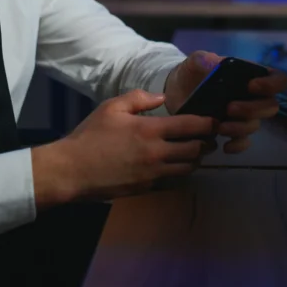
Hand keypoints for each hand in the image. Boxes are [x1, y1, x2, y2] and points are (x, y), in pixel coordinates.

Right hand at [32, 89, 216, 205]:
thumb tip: (162, 98)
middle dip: (206, 142)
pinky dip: (178, 171)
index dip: (208, 123)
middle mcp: (157, 154)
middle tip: (207, 136)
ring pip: (188, 168)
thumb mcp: (111, 107)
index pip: (191, 126)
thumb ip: (139, 98)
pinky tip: (173, 164)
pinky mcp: (146, 188)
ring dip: (195, 159)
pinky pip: (172, 180)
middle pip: (196, 150)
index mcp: (150, 130)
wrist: (72, 170)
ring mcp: (153, 174)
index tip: (214, 120)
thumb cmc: (90, 136)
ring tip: (194, 151)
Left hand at [165, 51, 286, 154]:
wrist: (175, 92)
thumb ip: (204, 59)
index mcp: (250, 76)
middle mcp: (252, 97)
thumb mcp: (195, 61)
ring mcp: (243, 116)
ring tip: (219, 126)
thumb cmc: (191, 73)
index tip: (252, 86)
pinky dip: (238, 146)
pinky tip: (224, 146)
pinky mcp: (232, 131)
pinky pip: (244, 142)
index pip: (277, 79)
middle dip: (253, 109)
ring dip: (240, 127)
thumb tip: (216, 63)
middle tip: (230, 108)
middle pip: (270, 106)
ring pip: (255, 125)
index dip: (271, 84)